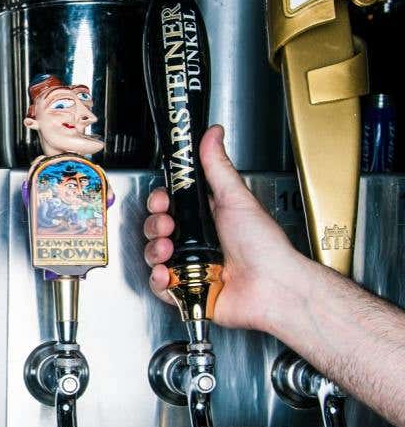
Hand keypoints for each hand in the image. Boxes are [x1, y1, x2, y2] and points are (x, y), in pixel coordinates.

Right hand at [143, 125, 308, 333]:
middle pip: (157, 229)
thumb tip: (213, 134)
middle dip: (156, 225)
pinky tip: (168, 272)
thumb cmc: (264, 247)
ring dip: (155, 250)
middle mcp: (196, 243)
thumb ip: (218, 167)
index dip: (161, 202)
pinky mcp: (186, 291)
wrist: (273, 286)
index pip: (171, 206)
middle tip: (169, 225)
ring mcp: (189, 267)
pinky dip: (158, 279)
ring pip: (153, 256)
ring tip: (170, 249)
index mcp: (206, 220)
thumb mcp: (236, 198)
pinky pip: (158, 285)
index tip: (163, 199)